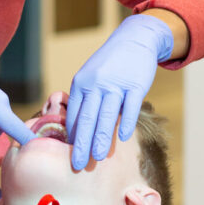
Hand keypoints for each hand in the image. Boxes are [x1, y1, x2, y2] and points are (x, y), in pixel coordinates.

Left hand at [67, 14, 173, 169]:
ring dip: (101, 138)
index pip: (74, 113)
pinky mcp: (135, 84)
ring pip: (106, 115)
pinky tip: (122, 137)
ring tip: (97, 157)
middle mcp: (96, 83)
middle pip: (87, 118)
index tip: (68, 154)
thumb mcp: (90, 77)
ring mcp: (116, 83)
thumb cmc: (109, 65)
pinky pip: (130, 107)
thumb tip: (77, 131)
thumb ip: (85, 101)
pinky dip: (125, 122)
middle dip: (81, 143)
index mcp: (81, 82)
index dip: (71, 136)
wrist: (133, 40)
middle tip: (77, 164)